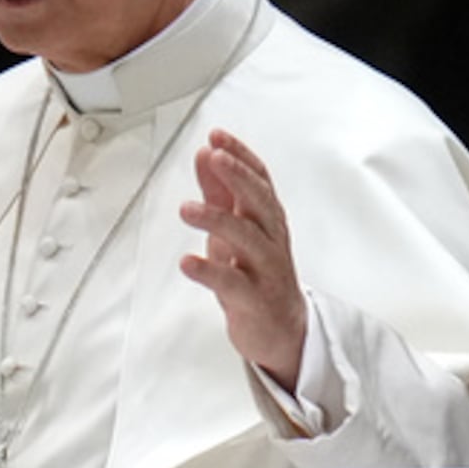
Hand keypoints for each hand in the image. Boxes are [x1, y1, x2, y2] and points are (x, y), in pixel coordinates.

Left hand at [179, 129, 305, 391]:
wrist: (282, 331)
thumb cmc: (255, 271)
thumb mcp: (235, 227)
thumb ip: (219, 191)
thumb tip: (204, 154)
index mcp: (267, 218)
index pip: (260, 179)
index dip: (240, 155)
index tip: (217, 136)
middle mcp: (271, 239)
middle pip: (260, 202)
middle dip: (238, 177)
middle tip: (214, 158)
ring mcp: (265, 269)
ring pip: (247, 239)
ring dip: (216, 220)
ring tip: (186, 208)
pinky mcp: (254, 300)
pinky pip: (232, 284)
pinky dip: (209, 272)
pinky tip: (187, 262)